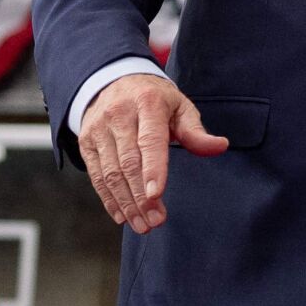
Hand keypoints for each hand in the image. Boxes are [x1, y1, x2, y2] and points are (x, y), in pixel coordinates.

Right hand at [77, 73, 228, 232]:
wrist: (114, 80)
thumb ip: (196, 131)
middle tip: (155, 221)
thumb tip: (220, 146)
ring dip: (126, 203)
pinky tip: (123, 216)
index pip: (149, 140)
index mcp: (147, 103)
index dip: (153, 169)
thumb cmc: (155, 99)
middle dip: (140, 196)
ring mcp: (98, 129)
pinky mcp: (86, 142)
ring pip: (110, 173)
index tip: (156, 194)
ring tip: (143, 225)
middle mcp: (118, 115)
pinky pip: (96, 175)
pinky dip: (108, 199)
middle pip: (128, 162)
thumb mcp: (180, 106)